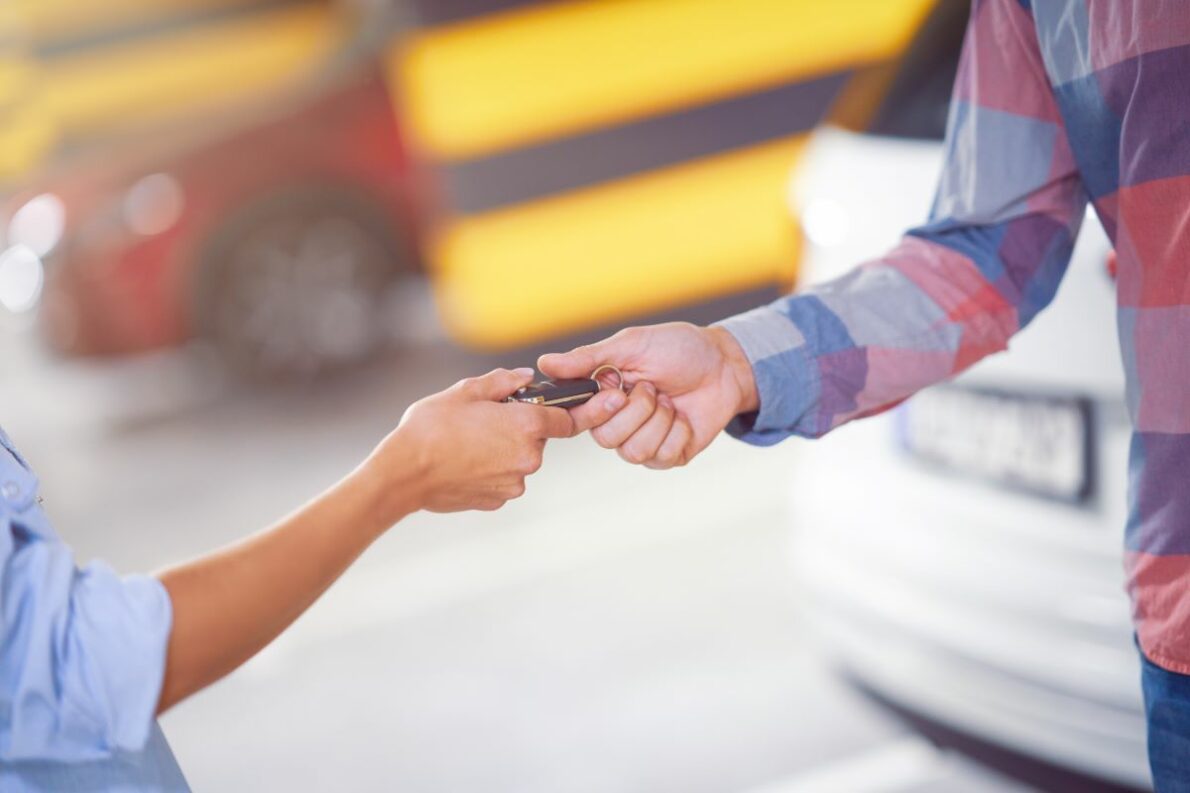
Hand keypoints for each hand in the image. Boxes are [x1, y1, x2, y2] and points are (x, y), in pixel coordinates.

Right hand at [363, 368, 623, 514]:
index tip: (597, 404)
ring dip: (502, 450)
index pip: (568, 418)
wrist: (404, 474)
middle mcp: (529, 457)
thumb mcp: (466, 392)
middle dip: (519, 428)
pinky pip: (503, 479)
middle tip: (486, 420)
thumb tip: (526, 377)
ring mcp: (515, 483)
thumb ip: (503, 383)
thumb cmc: (431, 428)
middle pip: (538, 438)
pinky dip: (490, 470)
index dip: (574, 409)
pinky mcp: (498, 500)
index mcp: (527, 426)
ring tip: (466, 442)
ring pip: (519, 460)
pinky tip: (463, 462)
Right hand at [538, 323, 757, 467]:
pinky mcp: (668, 455)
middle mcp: (617, 422)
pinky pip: (661, 456)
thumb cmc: (677, 348)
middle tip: (652, 387)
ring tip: (669, 400)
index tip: (617, 391)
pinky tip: (683, 416)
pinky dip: (677, 432)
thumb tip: (544, 363)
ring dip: (659, 420)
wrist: (724, 365)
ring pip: (633, 452)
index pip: (578, 417)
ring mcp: (643, 441)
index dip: (596, 411)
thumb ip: (587, 358)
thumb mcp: (631, 345)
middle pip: (606, 439)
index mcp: (602, 395)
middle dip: (637, 411)